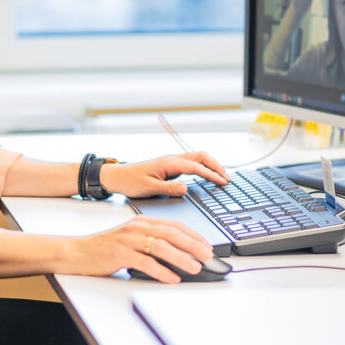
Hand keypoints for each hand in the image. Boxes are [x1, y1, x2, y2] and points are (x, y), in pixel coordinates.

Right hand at [70, 216, 214, 283]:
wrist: (78, 251)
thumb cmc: (105, 247)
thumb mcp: (131, 238)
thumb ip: (151, 241)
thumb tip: (178, 253)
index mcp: (141, 221)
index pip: (173, 225)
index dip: (193, 235)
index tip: (207, 245)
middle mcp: (136, 227)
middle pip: (171, 233)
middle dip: (193, 245)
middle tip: (208, 255)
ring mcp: (128, 240)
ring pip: (160, 246)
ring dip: (181, 258)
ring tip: (195, 267)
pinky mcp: (120, 254)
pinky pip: (145, 263)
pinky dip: (161, 271)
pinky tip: (172, 278)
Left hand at [100, 151, 228, 197]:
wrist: (117, 176)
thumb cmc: (131, 181)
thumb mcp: (149, 188)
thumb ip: (168, 188)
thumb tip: (186, 188)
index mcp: (169, 163)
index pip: (196, 167)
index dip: (211, 174)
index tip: (223, 182)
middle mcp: (172, 159)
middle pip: (200, 156)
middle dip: (216, 165)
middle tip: (226, 179)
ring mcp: (171, 162)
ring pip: (196, 158)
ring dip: (210, 165)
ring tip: (221, 177)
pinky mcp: (170, 166)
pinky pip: (191, 163)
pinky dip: (202, 167)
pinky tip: (206, 176)